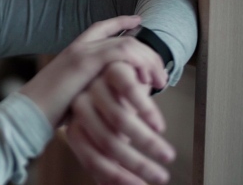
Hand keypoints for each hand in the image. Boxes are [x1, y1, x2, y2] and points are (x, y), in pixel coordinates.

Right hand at [19, 15, 166, 126]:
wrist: (28, 113)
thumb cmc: (47, 112)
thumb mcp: (72, 96)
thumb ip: (89, 91)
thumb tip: (107, 100)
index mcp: (73, 53)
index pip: (100, 28)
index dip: (120, 22)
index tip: (137, 21)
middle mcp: (78, 48)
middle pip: (122, 37)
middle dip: (147, 52)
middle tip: (160, 74)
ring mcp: (82, 52)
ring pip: (127, 44)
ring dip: (149, 60)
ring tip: (159, 81)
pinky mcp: (86, 61)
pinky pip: (123, 52)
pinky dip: (140, 63)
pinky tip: (147, 80)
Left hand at [67, 61, 174, 184]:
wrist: (122, 72)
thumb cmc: (115, 110)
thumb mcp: (109, 136)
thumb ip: (109, 160)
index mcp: (76, 125)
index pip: (91, 156)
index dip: (116, 175)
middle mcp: (82, 105)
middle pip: (107, 140)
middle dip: (137, 163)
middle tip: (160, 176)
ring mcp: (96, 86)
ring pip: (120, 118)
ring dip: (147, 141)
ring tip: (166, 154)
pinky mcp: (113, 68)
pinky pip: (129, 89)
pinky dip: (148, 109)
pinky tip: (159, 124)